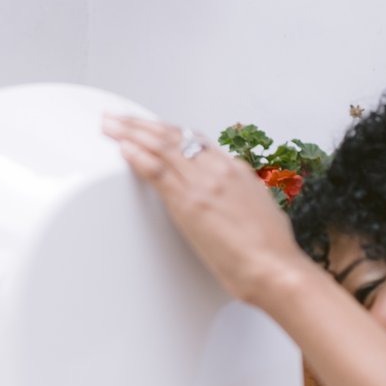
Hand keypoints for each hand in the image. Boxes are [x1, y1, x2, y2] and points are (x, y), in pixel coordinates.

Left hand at [103, 114, 309, 311]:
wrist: (275, 268)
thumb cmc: (271, 250)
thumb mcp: (260, 210)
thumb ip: (240, 196)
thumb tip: (231, 198)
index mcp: (236, 170)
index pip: (195, 140)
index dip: (167, 131)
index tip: (151, 127)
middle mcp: (219, 170)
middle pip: (174, 136)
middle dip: (142, 124)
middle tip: (118, 117)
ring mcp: (203, 184)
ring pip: (162, 147)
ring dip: (131, 133)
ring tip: (110, 125)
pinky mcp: (190, 203)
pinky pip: (158, 171)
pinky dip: (138, 156)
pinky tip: (122, 148)